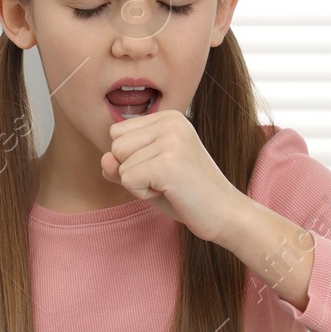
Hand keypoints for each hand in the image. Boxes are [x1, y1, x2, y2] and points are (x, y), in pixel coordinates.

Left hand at [100, 110, 245, 243]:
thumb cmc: (186, 195)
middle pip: (115, 146)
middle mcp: (171, 121)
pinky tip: (171, 192)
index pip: (117, 133)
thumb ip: (121, 165)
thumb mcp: (148, 175)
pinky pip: (127, 180)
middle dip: (133, 171)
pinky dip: (143, 194)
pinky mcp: (168, 162)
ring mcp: (171, 140)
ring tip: (170, 185)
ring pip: (119, 163)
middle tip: (167, 180)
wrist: (226, 214)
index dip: (133, 159)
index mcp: (168, 117)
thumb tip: (105, 159)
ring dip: (139, 184)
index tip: (164, 169)